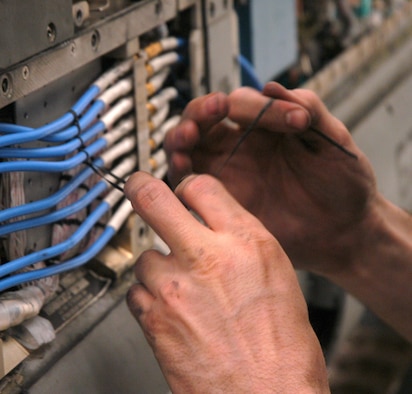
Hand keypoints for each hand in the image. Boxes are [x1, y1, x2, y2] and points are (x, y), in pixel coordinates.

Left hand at [125, 172, 328, 392]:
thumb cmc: (282, 345)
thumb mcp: (276, 272)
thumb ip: (239, 239)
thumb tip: (213, 222)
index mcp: (246, 241)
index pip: (201, 186)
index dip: (187, 186)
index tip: (181, 192)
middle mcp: (207, 257)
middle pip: (153, 198)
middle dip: (142, 187)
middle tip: (138, 186)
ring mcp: (175, 287)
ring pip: (144, 255)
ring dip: (157, 266)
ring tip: (178, 287)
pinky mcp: (154, 318)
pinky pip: (137, 292)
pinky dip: (149, 297)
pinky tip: (171, 310)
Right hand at [165, 82, 376, 273]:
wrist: (343, 228)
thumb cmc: (342, 182)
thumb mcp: (333, 139)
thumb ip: (308, 108)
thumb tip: (271, 87)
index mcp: (264, 125)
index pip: (241, 102)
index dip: (260, 106)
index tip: (295, 120)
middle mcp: (240, 145)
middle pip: (201, 119)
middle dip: (200, 111)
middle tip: (215, 109)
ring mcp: (228, 172)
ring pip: (187, 147)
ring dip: (180, 137)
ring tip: (188, 135)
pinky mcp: (220, 200)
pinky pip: (189, 183)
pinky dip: (179, 172)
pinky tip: (183, 166)